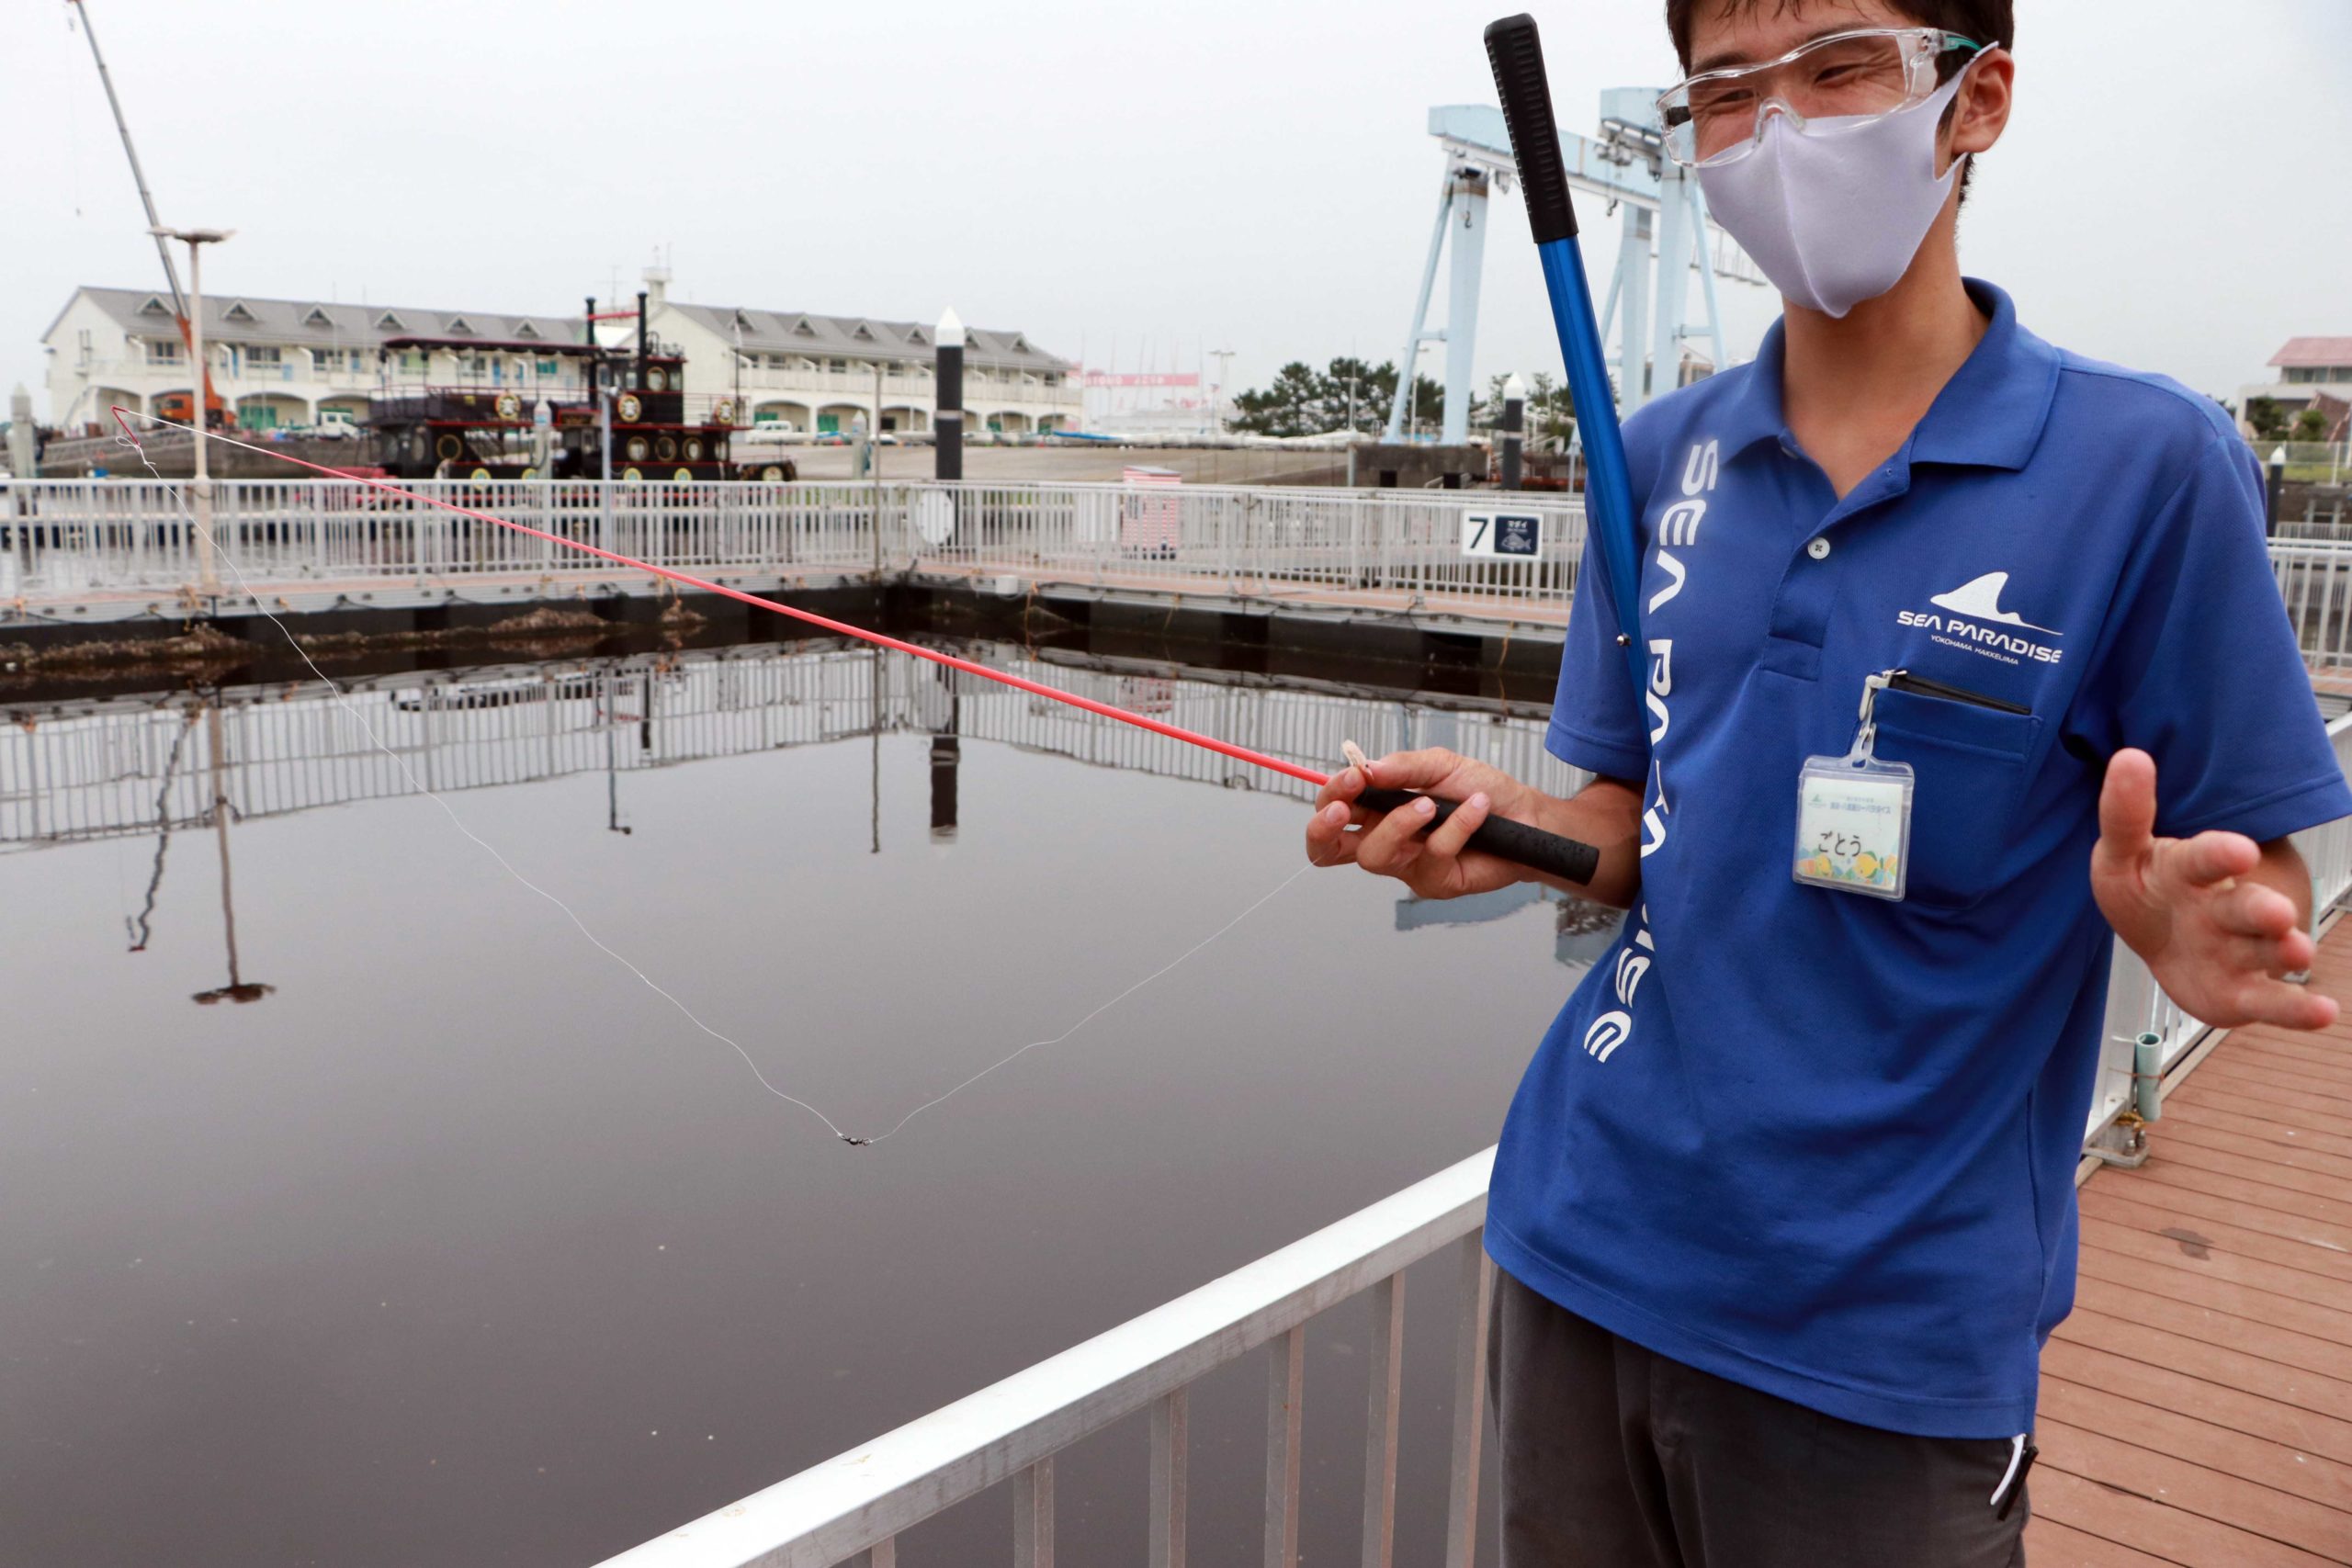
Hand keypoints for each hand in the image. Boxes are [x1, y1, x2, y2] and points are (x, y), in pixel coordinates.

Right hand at [1303, 747, 1535, 899]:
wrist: (1526, 815)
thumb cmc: (1480, 789)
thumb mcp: (1440, 765)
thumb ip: (1402, 767)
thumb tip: (1365, 768)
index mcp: (1376, 809)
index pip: (1333, 810)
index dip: (1330, 797)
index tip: (1352, 777)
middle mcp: (1384, 840)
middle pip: (1327, 850)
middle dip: (1323, 830)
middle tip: (1344, 809)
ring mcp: (1407, 866)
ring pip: (1376, 856)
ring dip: (1398, 824)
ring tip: (1431, 804)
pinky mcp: (1435, 883)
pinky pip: (1432, 857)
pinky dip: (1456, 826)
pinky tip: (1477, 808)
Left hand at [2091, 748, 2335, 1030]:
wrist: (2156, 933)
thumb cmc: (2145, 886)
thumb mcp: (2121, 852)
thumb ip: (2125, 814)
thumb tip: (2129, 757)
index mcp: (2193, 868)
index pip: (2205, 857)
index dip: (2219, 854)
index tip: (2239, 850)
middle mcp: (2226, 908)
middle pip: (2247, 907)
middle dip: (2263, 910)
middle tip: (2278, 912)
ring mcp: (2238, 949)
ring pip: (2267, 950)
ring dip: (2285, 951)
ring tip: (2297, 953)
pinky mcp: (2240, 992)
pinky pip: (2269, 1002)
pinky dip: (2295, 1009)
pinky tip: (2324, 1012)